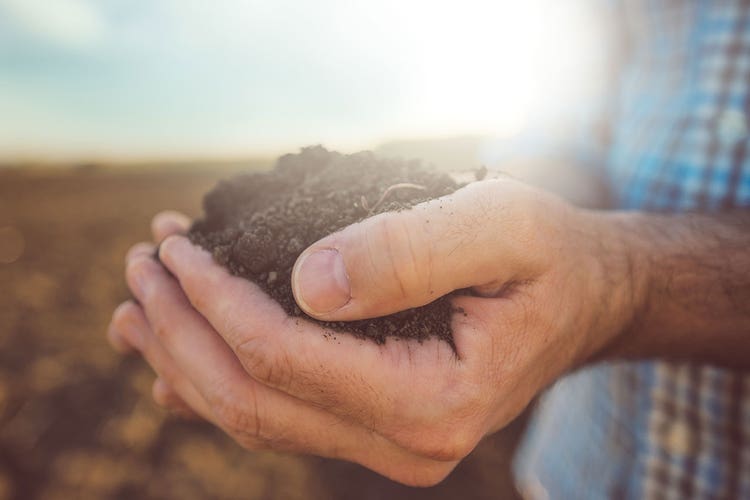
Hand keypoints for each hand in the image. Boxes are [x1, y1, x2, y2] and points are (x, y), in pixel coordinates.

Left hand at [108, 179, 635, 484]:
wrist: (579, 298)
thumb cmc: (545, 255)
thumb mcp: (499, 226)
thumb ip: (410, 251)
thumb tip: (308, 284)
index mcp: (435, 401)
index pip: (286, 360)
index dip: (215, 302)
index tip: (174, 247)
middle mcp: (407, 444)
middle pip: (253, 400)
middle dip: (181, 331)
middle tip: (138, 267)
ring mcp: (388, 446)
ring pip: (255, 417)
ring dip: (184, 359)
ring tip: (133, 310)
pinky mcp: (375, 429)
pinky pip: (277, 419)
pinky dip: (216, 384)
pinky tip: (172, 361)